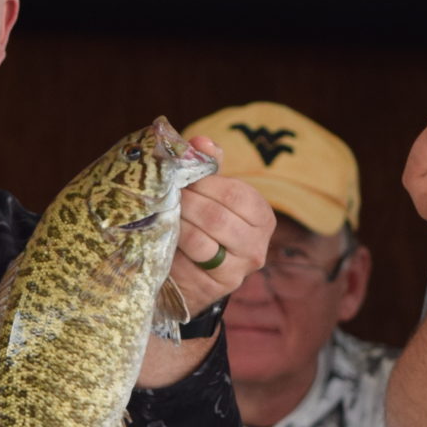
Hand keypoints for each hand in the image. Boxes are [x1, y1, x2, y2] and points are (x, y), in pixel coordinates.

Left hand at [166, 143, 275, 320]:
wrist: (193, 274)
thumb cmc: (203, 225)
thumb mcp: (210, 195)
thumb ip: (209, 166)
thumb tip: (201, 141)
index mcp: (262, 216)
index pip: (236, 193)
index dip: (205, 184)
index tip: (183, 179)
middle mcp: (258, 244)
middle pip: (218, 216)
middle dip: (187, 202)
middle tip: (167, 195)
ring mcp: (240, 269)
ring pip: (203, 238)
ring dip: (178, 222)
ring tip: (164, 213)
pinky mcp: (219, 286)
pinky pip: (191, 260)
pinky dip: (175, 245)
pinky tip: (165, 236)